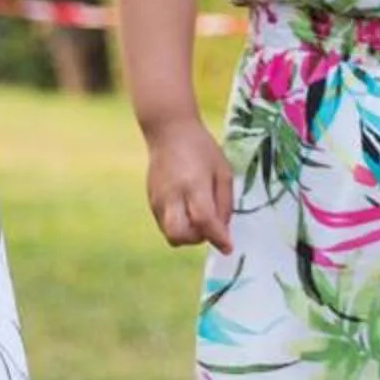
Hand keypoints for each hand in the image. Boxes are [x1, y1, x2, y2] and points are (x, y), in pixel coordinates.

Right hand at [144, 119, 233, 253]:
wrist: (169, 132)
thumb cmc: (202, 149)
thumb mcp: (223, 172)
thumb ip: (224, 202)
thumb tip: (223, 230)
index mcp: (193, 184)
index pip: (203, 220)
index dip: (217, 238)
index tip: (228, 247)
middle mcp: (171, 195)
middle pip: (179, 234)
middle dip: (197, 239)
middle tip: (210, 229)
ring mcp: (157, 199)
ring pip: (170, 234)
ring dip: (188, 235)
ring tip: (200, 218)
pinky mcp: (151, 200)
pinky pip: (164, 225)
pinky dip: (179, 226)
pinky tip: (188, 211)